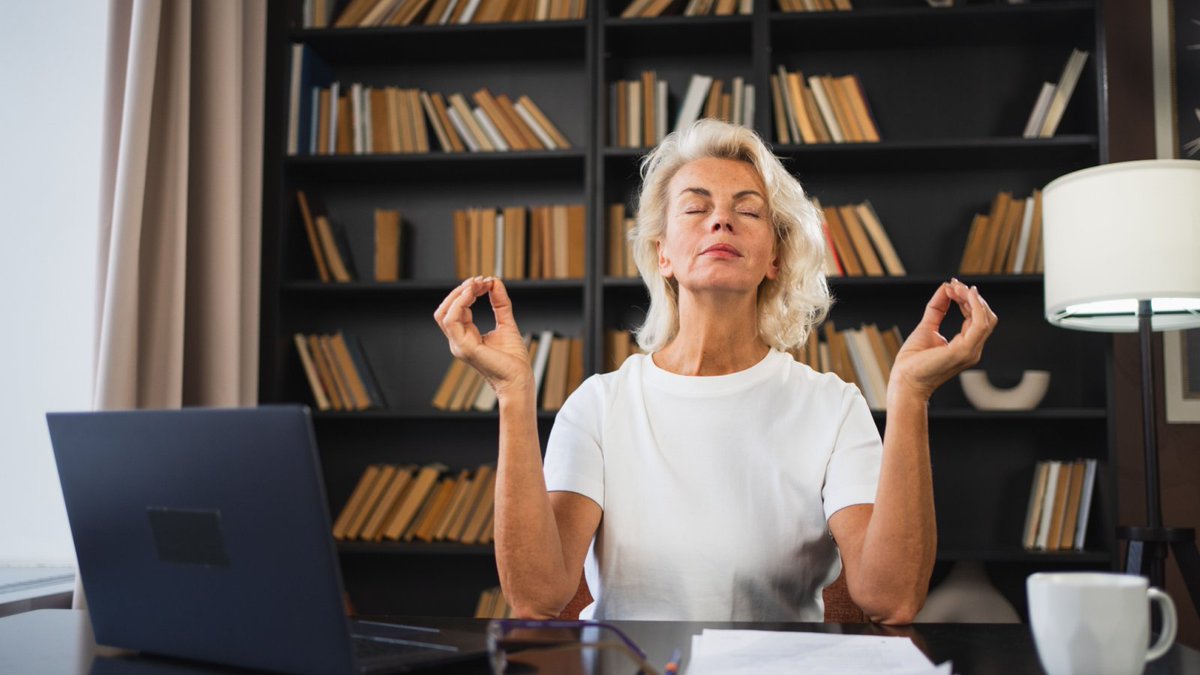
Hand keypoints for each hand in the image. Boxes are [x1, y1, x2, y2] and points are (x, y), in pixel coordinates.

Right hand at [433, 276, 533, 397]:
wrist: (519, 379)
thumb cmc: (513, 360)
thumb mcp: (506, 323)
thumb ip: (500, 303)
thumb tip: (495, 282)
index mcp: (466, 336)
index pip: (456, 309)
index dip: (467, 291)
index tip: (484, 282)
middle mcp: (459, 341)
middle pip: (445, 309)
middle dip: (460, 290)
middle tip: (479, 281)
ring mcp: (459, 345)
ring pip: (443, 313)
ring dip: (459, 294)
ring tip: (476, 284)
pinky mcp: (464, 347)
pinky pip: (452, 320)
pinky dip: (460, 303)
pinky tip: (473, 293)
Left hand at [890, 279, 997, 402]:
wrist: (905, 380)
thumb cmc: (913, 361)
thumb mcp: (927, 327)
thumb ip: (937, 308)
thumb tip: (945, 288)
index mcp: (966, 345)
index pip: (977, 318)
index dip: (968, 300)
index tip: (953, 285)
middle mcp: (973, 349)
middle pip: (985, 316)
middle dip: (972, 297)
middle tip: (955, 284)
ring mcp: (971, 351)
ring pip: (986, 318)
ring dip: (972, 298)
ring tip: (957, 287)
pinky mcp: (964, 350)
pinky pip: (979, 323)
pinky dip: (974, 305)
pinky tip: (964, 294)